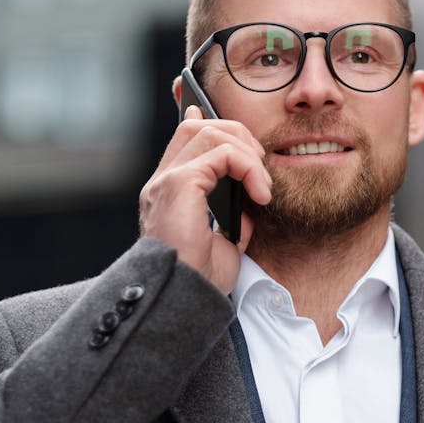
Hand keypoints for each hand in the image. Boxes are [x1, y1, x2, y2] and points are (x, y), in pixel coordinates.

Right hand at [139, 105, 271, 293]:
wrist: (185, 299)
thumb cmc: (201, 279)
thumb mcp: (224, 242)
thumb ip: (233, 215)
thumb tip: (250, 200)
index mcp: (167, 193)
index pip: (182, 140)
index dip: (207, 123)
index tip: (237, 130)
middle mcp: (161, 182)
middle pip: (195, 126)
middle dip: (236, 134)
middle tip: (260, 166)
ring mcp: (166, 181)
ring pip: (208, 132)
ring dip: (246, 152)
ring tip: (262, 186)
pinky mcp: (179, 185)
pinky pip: (221, 153)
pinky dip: (248, 167)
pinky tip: (260, 195)